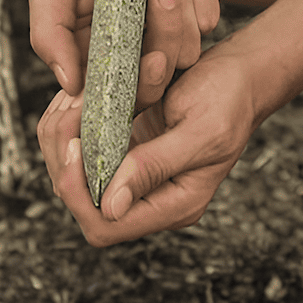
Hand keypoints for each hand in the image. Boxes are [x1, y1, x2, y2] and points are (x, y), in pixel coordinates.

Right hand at [26, 0, 220, 108]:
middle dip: (160, 33)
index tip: (130, 57)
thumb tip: (67, 85)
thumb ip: (49, 31)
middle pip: (155, 76)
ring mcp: (166, 29)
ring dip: (174, 0)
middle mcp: (132, 47)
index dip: (122, 85)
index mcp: (92, 49)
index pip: (110, 90)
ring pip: (186, 48)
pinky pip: (207, 16)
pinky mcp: (197, 7)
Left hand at [37, 48, 255, 246]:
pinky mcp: (123, 153)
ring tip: (74, 100)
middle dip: (65, 161)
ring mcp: (134, 177)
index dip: (79, 193)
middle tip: (70, 113)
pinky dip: (71, 126)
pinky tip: (79, 100)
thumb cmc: (229, 98)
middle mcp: (150, 199)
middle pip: (81, 204)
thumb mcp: (199, 130)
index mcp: (175, 205)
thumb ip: (155, 167)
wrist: (240, 75)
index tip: (76, 145)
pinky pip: (80, 153)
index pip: (106, 227)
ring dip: (62, 140)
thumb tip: (112, 206)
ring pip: (72, 177)